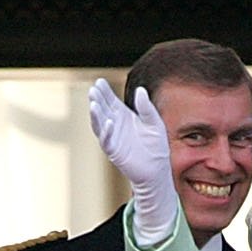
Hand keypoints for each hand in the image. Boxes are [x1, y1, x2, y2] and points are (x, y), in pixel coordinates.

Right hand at [87, 80, 181, 246]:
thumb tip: (140, 90)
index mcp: (123, 116)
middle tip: (94, 89)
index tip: (99, 81)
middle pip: (102, 110)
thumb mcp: (154, 122)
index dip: (104, 92)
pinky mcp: (114, 151)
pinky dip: (106, 131)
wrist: (157, 169)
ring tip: (94, 103)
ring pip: (99, 124)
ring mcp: (113, 138)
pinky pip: (107, 140)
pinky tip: (108, 121)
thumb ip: (146, 108)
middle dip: (97, 100)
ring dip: (96, 114)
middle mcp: (115, 126)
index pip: (110, 101)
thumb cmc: (156, 146)